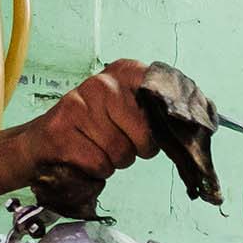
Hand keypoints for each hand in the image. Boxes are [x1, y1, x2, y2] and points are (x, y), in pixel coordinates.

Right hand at [14, 59, 159, 205]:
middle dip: (137, 149)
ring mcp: (80, 105)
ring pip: (122, 153)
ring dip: (115, 161)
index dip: (169, 121)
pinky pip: (101, 165)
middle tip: (118, 141)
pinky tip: (82, 155)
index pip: (163, 94)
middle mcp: (103, 83)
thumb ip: (159, 114)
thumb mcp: (129, 113)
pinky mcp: (62, 130)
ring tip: (97, 147)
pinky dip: (97, 170)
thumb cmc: (95, 131)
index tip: (163, 131)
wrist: (41, 145)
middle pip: (146, 135)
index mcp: (125, 73)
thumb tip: (200, 124)